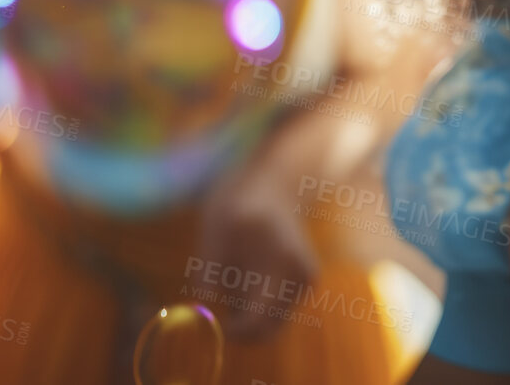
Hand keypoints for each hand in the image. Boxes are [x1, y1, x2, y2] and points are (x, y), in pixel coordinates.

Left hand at [191, 172, 320, 344]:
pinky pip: (276, 308)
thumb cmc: (238, 204)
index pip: (258, 322)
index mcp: (280, 265)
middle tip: (222, 290)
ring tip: (238, 271)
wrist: (273, 180)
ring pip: (271, 321)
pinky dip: (258, 300)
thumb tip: (202, 318)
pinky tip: (252, 269)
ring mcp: (307, 280)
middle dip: (240, 321)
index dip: (231, 330)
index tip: (211, 316)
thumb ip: (207, 279)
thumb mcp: (213, 236)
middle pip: (268, 329)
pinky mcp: (306, 280)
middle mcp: (300, 277)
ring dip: (248, 310)